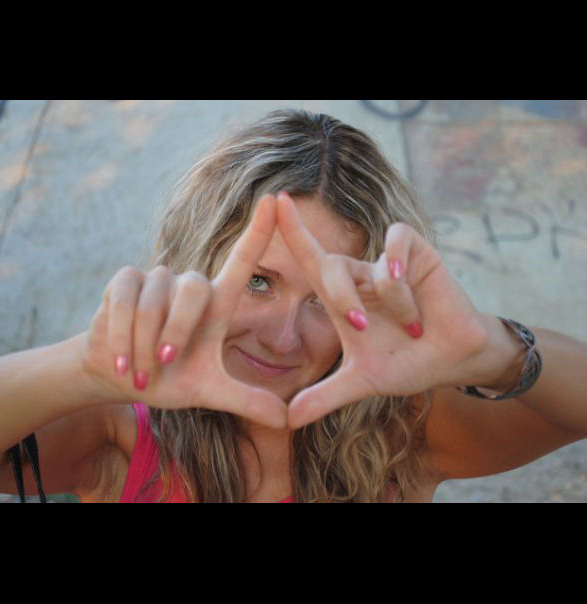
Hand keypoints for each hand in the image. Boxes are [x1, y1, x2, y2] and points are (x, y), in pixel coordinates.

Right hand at [81, 195, 287, 428]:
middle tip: (165, 367)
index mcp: (217, 304)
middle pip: (193, 290)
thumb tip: (288, 420)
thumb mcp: (209, 393)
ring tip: (140, 374)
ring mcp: (157, 279)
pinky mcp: (125, 280)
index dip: (260, 231)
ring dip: (144, 343)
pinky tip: (120, 361)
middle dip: (176, 333)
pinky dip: (121, 334)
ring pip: (153, 300)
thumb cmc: (169, 381)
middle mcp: (190, 285)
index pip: (242, 261)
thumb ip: (247, 400)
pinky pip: (124, 298)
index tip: (276, 199)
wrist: (121, 378)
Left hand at [276, 192, 489, 427]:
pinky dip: (402, 280)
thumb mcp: (362, 382)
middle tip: (362, 327)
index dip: (292, 232)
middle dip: (342, 298)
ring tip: (412, 327)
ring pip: (367, 267)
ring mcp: (387, 262)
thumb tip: (286, 421)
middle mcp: (360, 275)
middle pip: (329, 266)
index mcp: (342, 299)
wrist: (453, 360)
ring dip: (386, 303)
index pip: (311, 260)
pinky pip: (396, 251)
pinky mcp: (416, 252)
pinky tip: (416, 305)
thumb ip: (324, 397)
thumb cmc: (407, 364)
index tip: (273, 202)